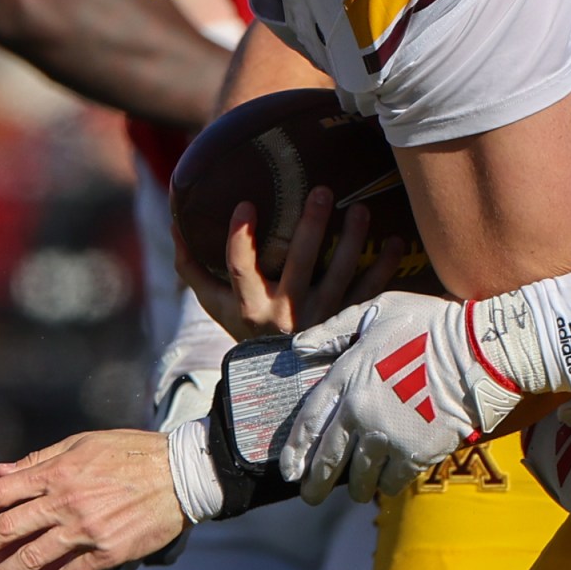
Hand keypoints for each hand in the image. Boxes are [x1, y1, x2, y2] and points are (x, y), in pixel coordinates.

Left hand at [0, 430, 187, 569]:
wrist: (182, 474)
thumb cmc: (133, 453)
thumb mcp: (85, 444)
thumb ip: (41, 460)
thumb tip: (0, 472)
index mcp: (57, 473)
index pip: (0, 493)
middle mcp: (65, 503)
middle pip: (6, 529)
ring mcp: (86, 530)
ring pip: (31, 558)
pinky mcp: (108, 551)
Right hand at [175, 190, 404, 341]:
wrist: (284, 379)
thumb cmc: (247, 327)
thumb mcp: (216, 303)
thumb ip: (193, 265)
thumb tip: (175, 220)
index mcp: (250, 306)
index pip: (240, 269)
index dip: (241, 238)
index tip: (246, 203)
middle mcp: (284, 314)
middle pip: (297, 265)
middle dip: (310, 226)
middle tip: (322, 190)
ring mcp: (320, 318)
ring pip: (339, 275)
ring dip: (352, 240)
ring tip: (360, 209)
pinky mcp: (348, 322)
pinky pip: (369, 292)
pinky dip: (384, 267)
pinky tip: (395, 240)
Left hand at [284, 292, 522, 503]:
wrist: (480, 352)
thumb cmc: (432, 325)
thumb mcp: (379, 310)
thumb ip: (336, 329)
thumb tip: (298, 346)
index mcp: (346, 377)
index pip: (308, 422)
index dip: (295, 451)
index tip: (289, 470)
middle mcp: (359, 412)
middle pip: (329, 458)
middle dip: (316, 483)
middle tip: (311, 497)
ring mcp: (387, 435)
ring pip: (360, 475)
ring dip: (356, 487)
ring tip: (357, 491)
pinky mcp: (415, 453)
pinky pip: (392, 480)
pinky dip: (388, 485)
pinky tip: (388, 484)